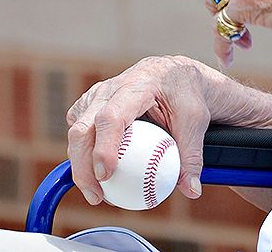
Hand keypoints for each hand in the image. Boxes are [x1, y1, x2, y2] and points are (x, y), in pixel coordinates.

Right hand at [66, 56, 225, 204]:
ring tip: (97, 195)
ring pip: (75, 131)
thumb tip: (191, 191)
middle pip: (83, 127)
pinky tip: (97, 178)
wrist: (174, 75)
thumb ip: (192, 155)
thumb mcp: (196, 121)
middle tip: (97, 196)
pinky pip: (79, 133)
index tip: (106, 175)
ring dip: (79, 165)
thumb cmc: (185, 96)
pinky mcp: (89, 107)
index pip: (111, 117)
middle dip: (82, 165)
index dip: (104, 147)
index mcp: (137, 86)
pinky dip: (82, 156)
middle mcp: (109, 89)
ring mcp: (95, 96)